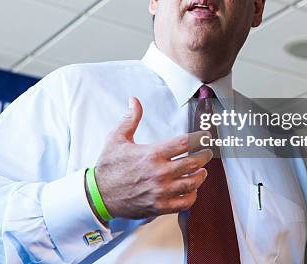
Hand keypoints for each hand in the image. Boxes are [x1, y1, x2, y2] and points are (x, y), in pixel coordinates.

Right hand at [91, 97, 212, 219]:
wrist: (99, 194)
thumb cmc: (108, 166)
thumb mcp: (117, 138)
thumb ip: (130, 119)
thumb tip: (134, 100)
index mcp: (152, 154)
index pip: (184, 143)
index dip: (199, 138)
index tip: (205, 136)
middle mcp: (160, 173)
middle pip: (193, 163)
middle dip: (204, 156)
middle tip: (207, 153)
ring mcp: (161, 191)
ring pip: (192, 183)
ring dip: (200, 176)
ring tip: (202, 171)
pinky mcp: (160, 206)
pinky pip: (184, 203)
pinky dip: (192, 195)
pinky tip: (191, 189)